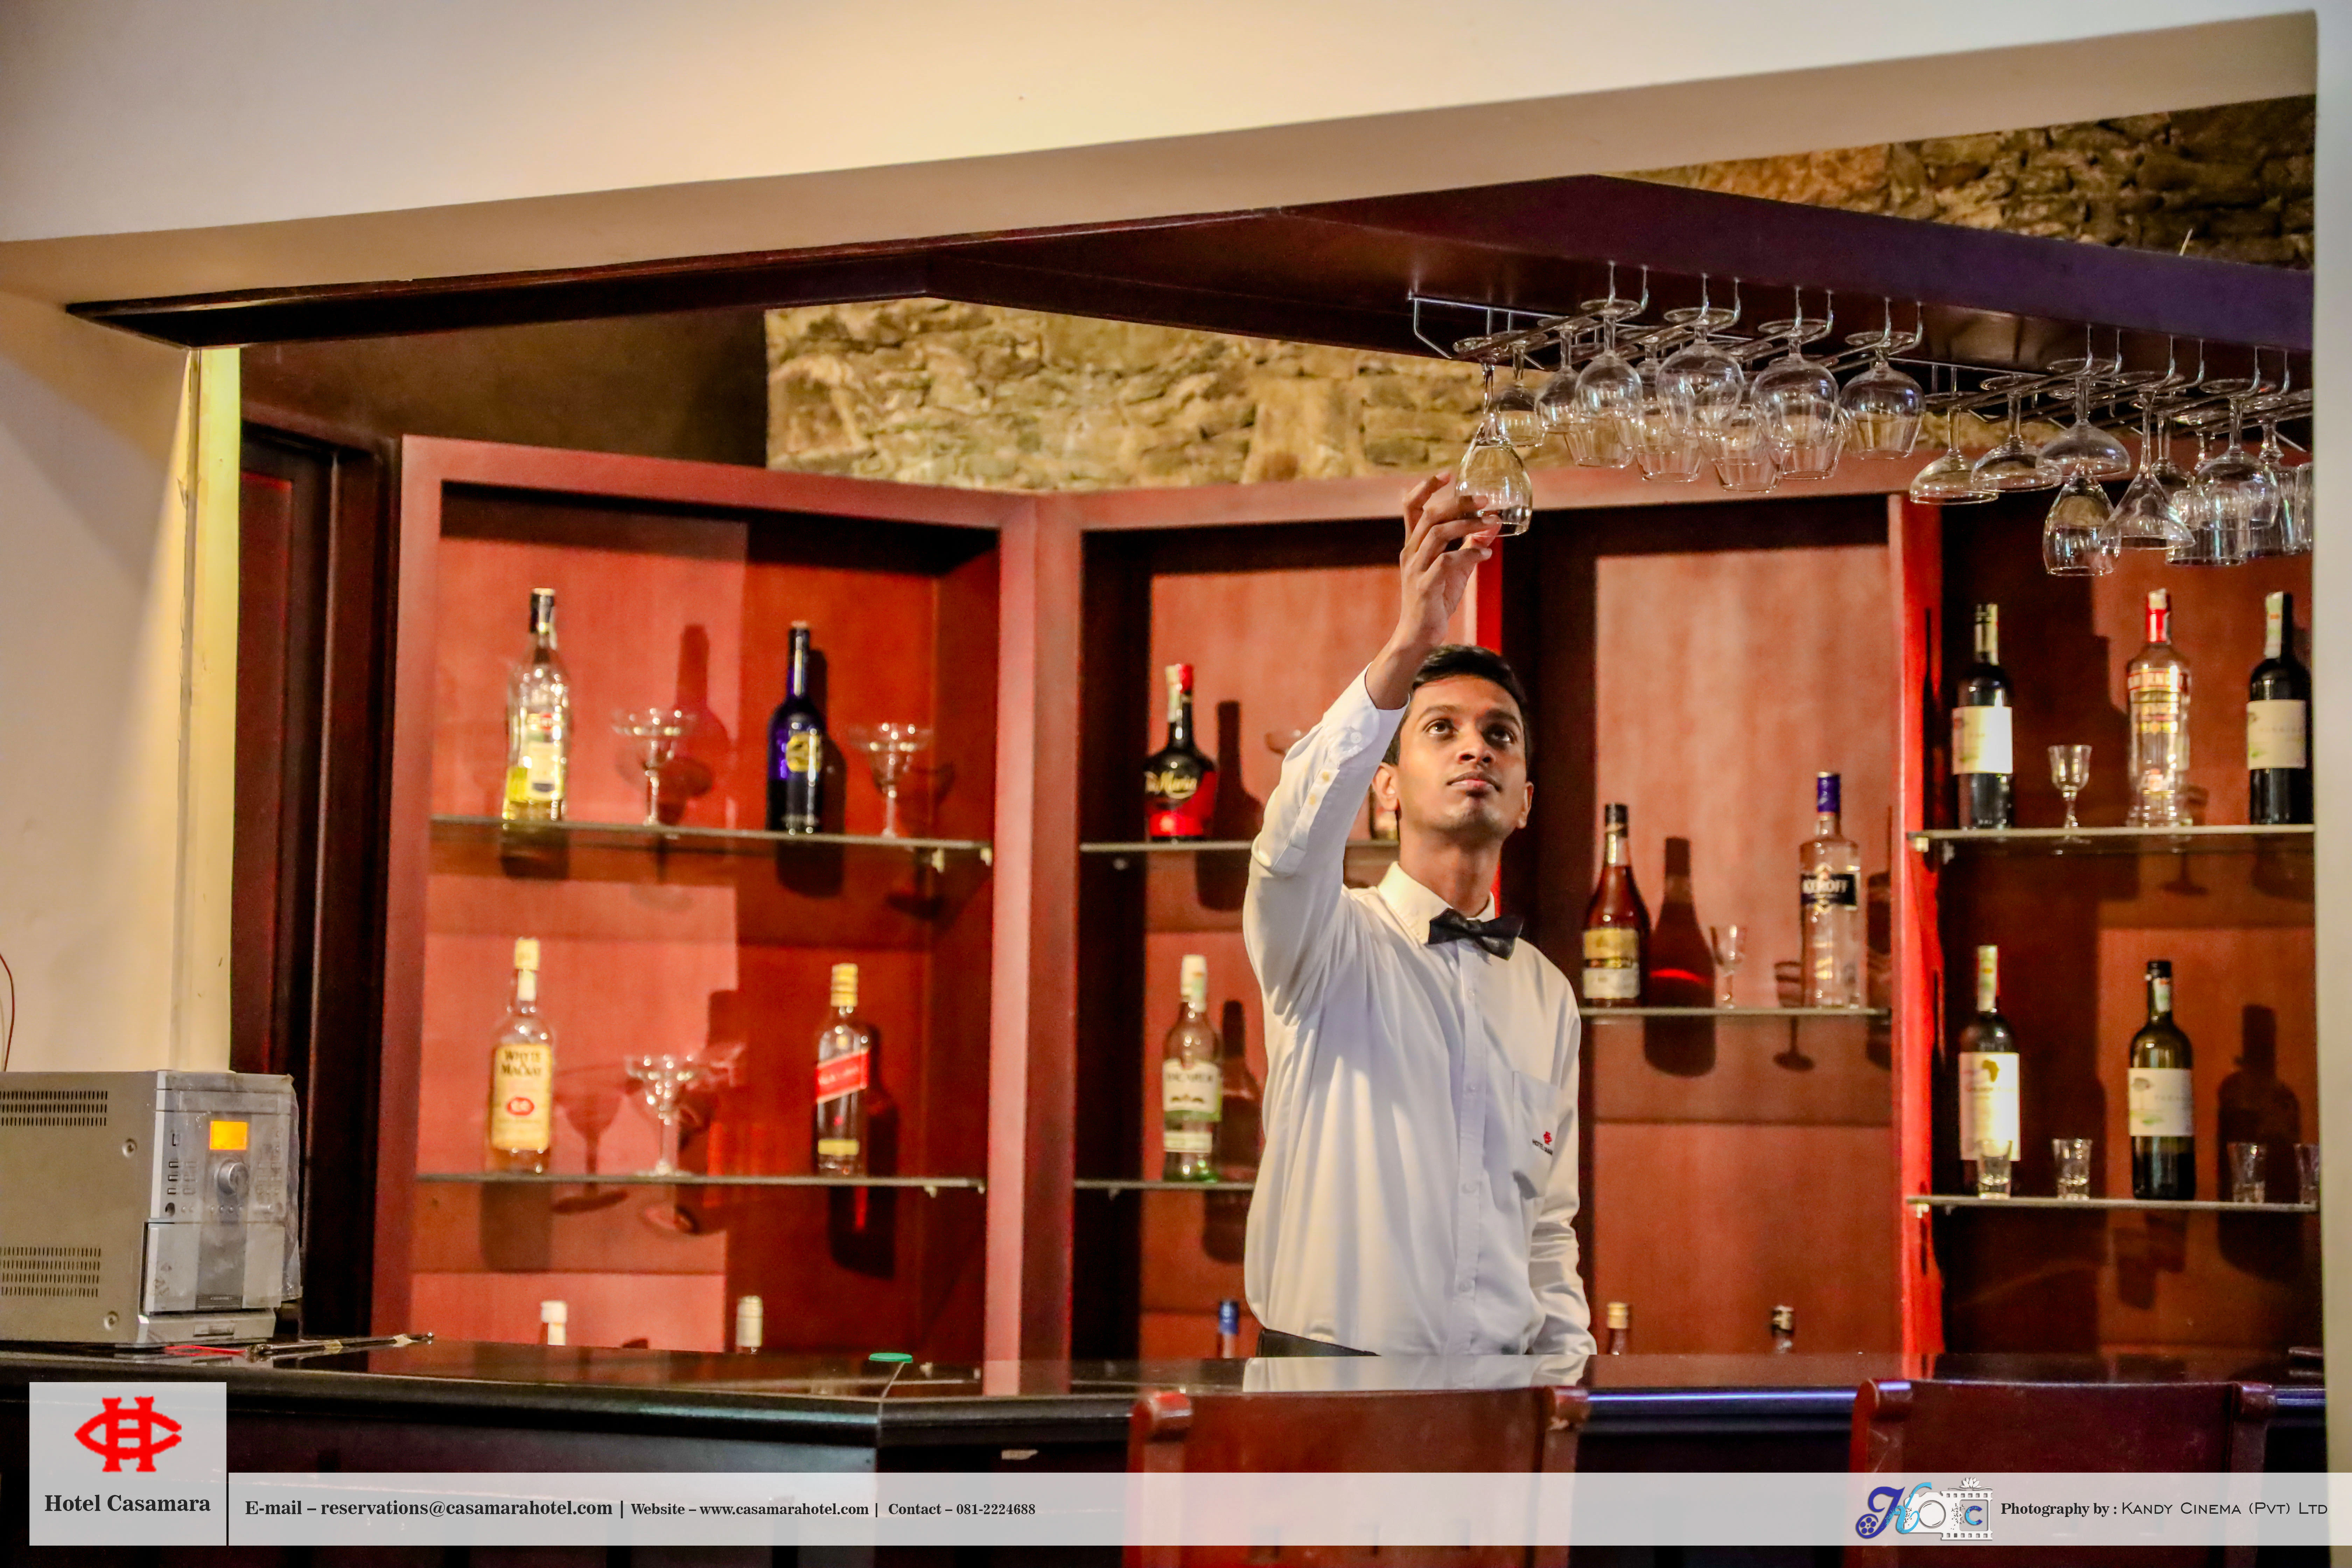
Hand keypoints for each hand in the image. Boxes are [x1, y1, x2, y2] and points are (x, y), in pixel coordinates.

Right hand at [1366, 472, 1496, 709]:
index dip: (1427, 487)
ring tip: (1491, 523)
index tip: (1448, 474)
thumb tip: (1491, 524)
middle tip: (1485, 499)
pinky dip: (1470, 553)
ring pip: (1438, 533)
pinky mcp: (1425, 586)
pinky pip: (1447, 561)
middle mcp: (1411, 553)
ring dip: (1468, 524)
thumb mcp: (1455, 569)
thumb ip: (1469, 545)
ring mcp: (1416, 569)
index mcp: (1413, 545)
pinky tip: (1486, 554)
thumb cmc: (1435, 601)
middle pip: (1430, 514)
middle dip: (1458, 502)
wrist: (1418, 636)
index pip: (1412, 508)